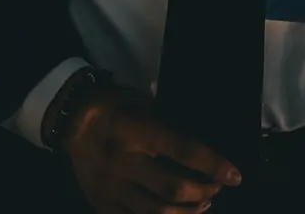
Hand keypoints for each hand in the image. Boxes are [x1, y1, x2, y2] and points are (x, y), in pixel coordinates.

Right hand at [60, 79, 240, 213]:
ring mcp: (109, 187)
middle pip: (171, 188)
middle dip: (202, 192)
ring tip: (203, 204)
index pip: (181, 149)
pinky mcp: (100, 203)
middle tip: (216, 188)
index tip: (234, 175)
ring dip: (186, 211)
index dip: (212, 164)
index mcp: (133, 129)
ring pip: (155, 212)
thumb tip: (198, 148)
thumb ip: (165, 122)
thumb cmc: (113, 104)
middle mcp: (121, 161)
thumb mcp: (140, 100)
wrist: (70, 117)